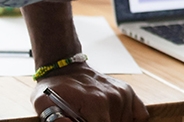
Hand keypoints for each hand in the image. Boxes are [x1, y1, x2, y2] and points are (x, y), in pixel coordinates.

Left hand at [31, 62, 147, 121]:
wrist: (66, 67)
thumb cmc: (54, 88)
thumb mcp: (43, 104)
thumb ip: (55, 120)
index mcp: (95, 103)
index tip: (87, 120)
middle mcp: (113, 98)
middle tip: (90, 117)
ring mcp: (123, 94)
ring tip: (97, 116)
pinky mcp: (128, 92)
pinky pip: (140, 115)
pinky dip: (130, 119)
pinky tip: (113, 116)